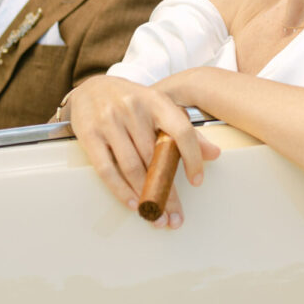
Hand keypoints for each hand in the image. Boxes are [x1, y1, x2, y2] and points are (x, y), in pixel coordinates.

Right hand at [65, 74, 220, 228]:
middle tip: (175, 215)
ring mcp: (109, 120)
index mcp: (156, 101)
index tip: (197, 181)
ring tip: (156, 216)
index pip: (181, 131)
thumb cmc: (131, 101)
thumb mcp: (159, 107)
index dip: (192, 158)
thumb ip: (184, 130)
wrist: (92, 87)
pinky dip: (121, 191)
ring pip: (132, 167)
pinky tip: (133, 204)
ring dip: (145, 196)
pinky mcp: (90, 134)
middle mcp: (133, 108)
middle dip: (167, 191)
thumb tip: (214, 154)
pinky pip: (107, 169)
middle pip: (155, 157)